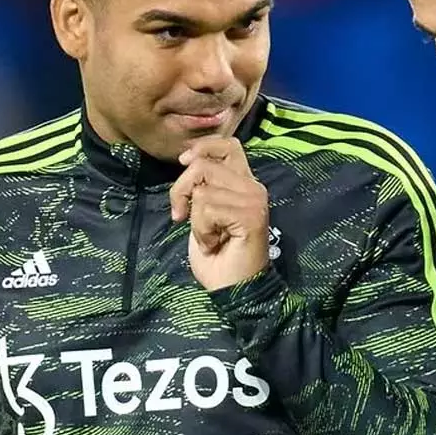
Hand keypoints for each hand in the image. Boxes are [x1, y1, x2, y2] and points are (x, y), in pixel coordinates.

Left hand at [169, 136, 269, 291]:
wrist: (233, 289)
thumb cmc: (217, 255)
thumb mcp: (203, 212)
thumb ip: (203, 186)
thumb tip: (188, 160)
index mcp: (245, 183)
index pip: (228, 145)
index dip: (202, 148)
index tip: (184, 163)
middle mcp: (253, 188)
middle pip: (203, 166)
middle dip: (181, 190)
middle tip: (181, 216)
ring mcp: (254, 201)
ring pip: (202, 191)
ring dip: (195, 220)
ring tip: (208, 237)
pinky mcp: (251, 216)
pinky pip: (207, 210)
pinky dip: (201, 231)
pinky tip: (214, 244)